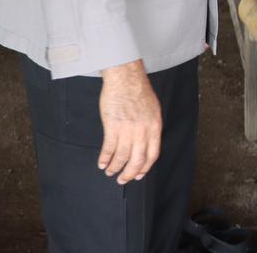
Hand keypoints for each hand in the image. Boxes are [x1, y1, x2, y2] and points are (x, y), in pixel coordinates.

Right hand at [97, 60, 162, 184]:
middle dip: (129, 174)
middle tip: (122, 180)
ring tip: (110, 171)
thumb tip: (145, 142)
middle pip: (137, 161)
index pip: (152, 155)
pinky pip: (109, 148)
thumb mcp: (153, 110)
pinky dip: (105, 158)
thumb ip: (150, 127)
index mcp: (154, 127)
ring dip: (115, 167)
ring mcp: (128, 130)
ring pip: (121, 157)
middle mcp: (143, 131)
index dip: (144, 168)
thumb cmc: (138, 91)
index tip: (139, 175)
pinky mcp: (113, 127)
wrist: (126, 78)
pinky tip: (102, 162)